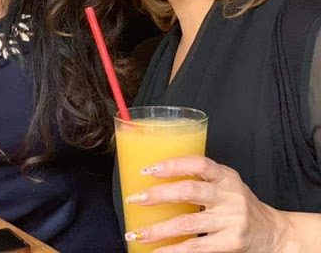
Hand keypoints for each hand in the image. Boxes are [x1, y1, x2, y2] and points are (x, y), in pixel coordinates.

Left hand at [124, 155, 287, 251]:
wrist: (272, 232)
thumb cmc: (239, 202)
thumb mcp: (226, 182)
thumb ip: (200, 178)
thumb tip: (156, 174)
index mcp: (226, 175)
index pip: (198, 164)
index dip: (172, 165)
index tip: (148, 170)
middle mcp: (229, 196)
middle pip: (188, 192)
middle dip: (157, 195)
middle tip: (135, 199)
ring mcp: (230, 221)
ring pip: (187, 224)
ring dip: (158, 229)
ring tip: (137, 233)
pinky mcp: (230, 243)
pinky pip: (196, 247)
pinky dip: (173, 250)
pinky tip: (157, 251)